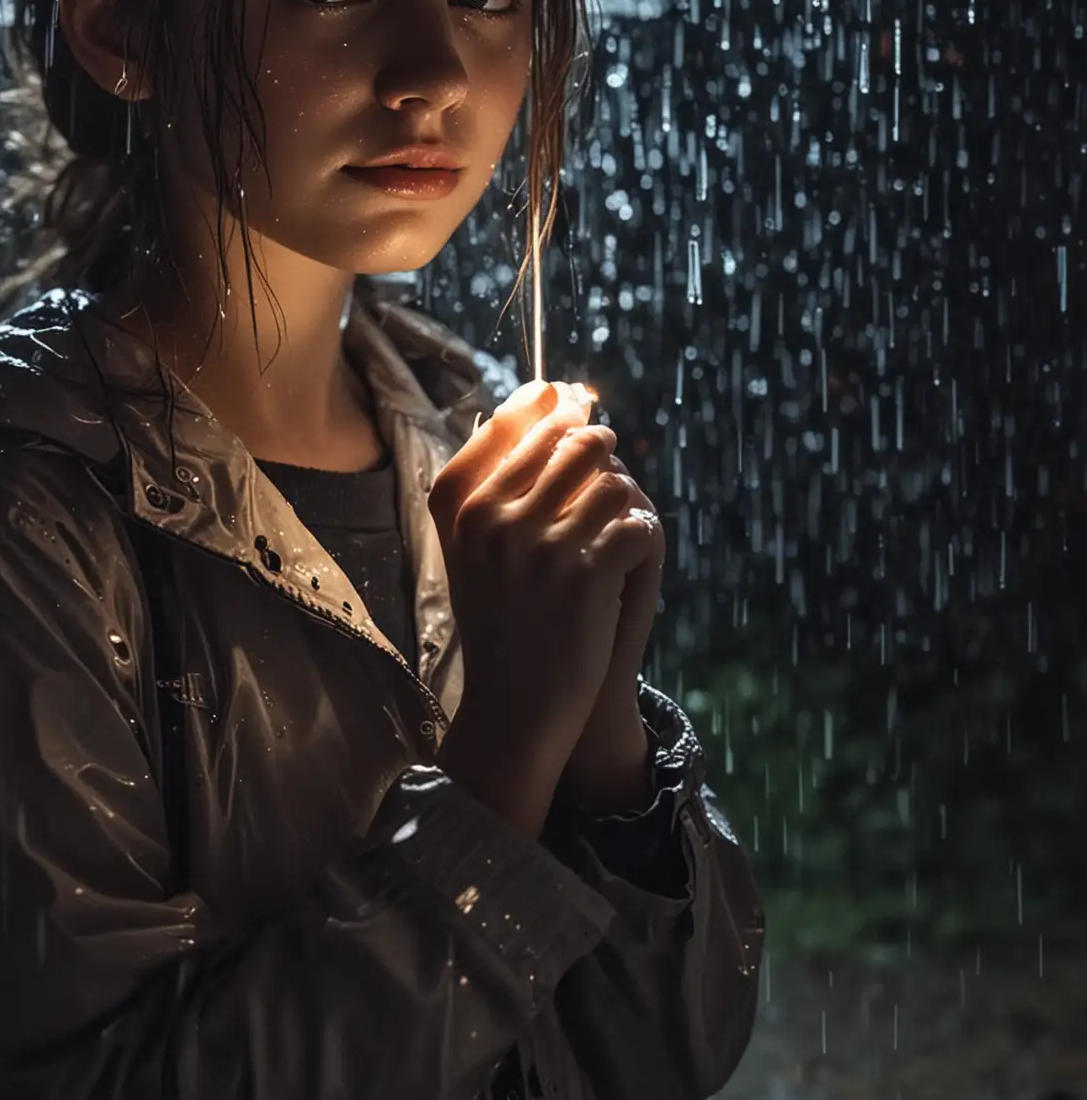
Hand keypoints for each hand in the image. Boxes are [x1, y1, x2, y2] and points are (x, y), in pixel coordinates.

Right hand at [428, 380, 662, 823]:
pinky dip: (643, 537)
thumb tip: (546, 399)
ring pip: (610, 477)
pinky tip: (631, 559)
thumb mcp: (472, 543)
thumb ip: (494, 477)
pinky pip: (636, 522)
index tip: (568, 396)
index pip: (510, 419)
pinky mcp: (584, 573)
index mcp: (455, 501)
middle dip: (596, 443)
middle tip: (606, 453)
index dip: (548, 401)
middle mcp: (490, 514)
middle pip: (568, 438)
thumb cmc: (500, 614)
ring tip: (618, 517)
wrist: (513, 703)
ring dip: (624, 495)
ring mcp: (537, 542)